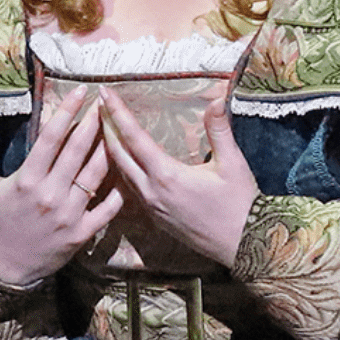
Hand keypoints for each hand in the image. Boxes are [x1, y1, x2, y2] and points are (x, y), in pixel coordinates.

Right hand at [0, 86, 123, 287]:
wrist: (2, 267)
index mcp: (26, 180)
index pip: (51, 137)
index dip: (67, 110)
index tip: (80, 91)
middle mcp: (50, 195)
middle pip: (78, 150)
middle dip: (93, 122)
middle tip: (103, 104)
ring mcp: (69, 214)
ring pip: (95, 174)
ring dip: (107, 149)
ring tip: (115, 130)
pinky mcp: (82, 233)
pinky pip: (107, 208)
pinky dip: (118, 190)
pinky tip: (124, 172)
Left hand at [99, 89, 259, 268]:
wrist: (242, 246)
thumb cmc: (240, 204)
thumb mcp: (232, 164)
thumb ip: (219, 130)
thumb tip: (216, 100)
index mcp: (167, 175)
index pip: (134, 138)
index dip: (117, 113)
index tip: (104, 93)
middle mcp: (152, 192)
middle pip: (118, 155)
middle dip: (105, 128)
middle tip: (96, 106)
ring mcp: (151, 207)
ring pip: (121, 174)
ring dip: (109, 149)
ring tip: (103, 129)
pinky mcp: (155, 218)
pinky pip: (129, 189)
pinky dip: (121, 169)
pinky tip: (121, 162)